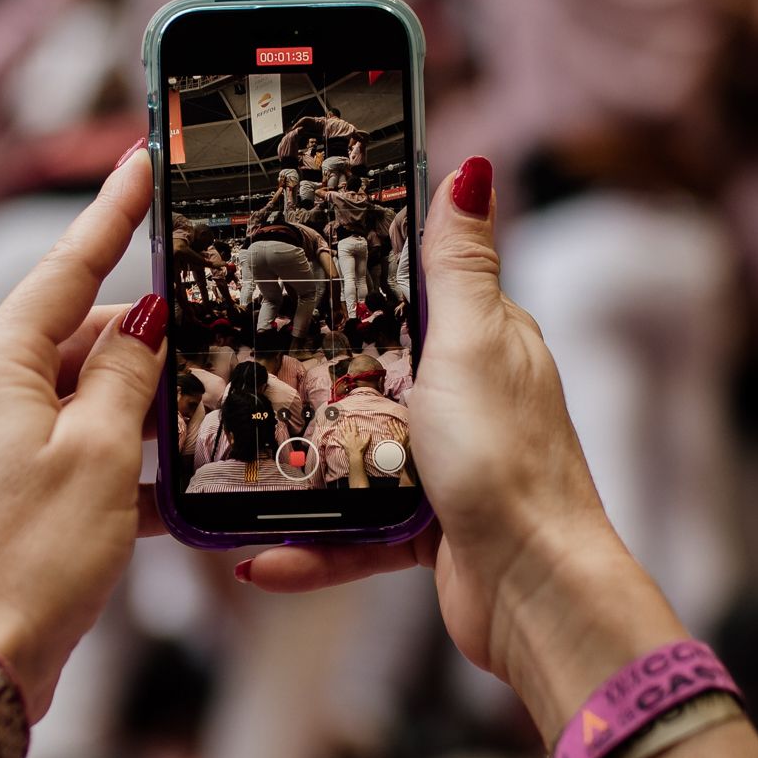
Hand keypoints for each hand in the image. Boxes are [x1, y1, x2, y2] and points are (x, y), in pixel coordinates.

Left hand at [0, 153, 165, 715]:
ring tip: (202, 417)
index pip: (66, 267)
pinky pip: (65, 451)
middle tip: (213, 335)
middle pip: (74, 336)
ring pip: (76, 396)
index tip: (144, 162)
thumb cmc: (32, 558)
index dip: (113, 214)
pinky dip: (114, 462)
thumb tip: (144, 322)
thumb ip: (127, 376)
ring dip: (137, 408)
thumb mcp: (100, 454)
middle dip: (144, 341)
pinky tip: (171, 492)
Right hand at [240, 158, 685, 731]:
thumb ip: (460, 263)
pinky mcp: (427, 529)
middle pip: (364, 372)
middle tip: (223, 367)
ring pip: (348, 457)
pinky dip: (310, 548)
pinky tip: (259, 559)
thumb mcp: (473, 344)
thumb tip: (473, 168)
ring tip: (229, 473)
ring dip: (292, 474)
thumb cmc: (509, 461)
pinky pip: (352, 532)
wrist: (534, 589)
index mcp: (481, 341)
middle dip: (299, 376)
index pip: (407, 290)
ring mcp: (444, 465)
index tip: (276, 260)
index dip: (347, 274)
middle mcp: (464, 398)